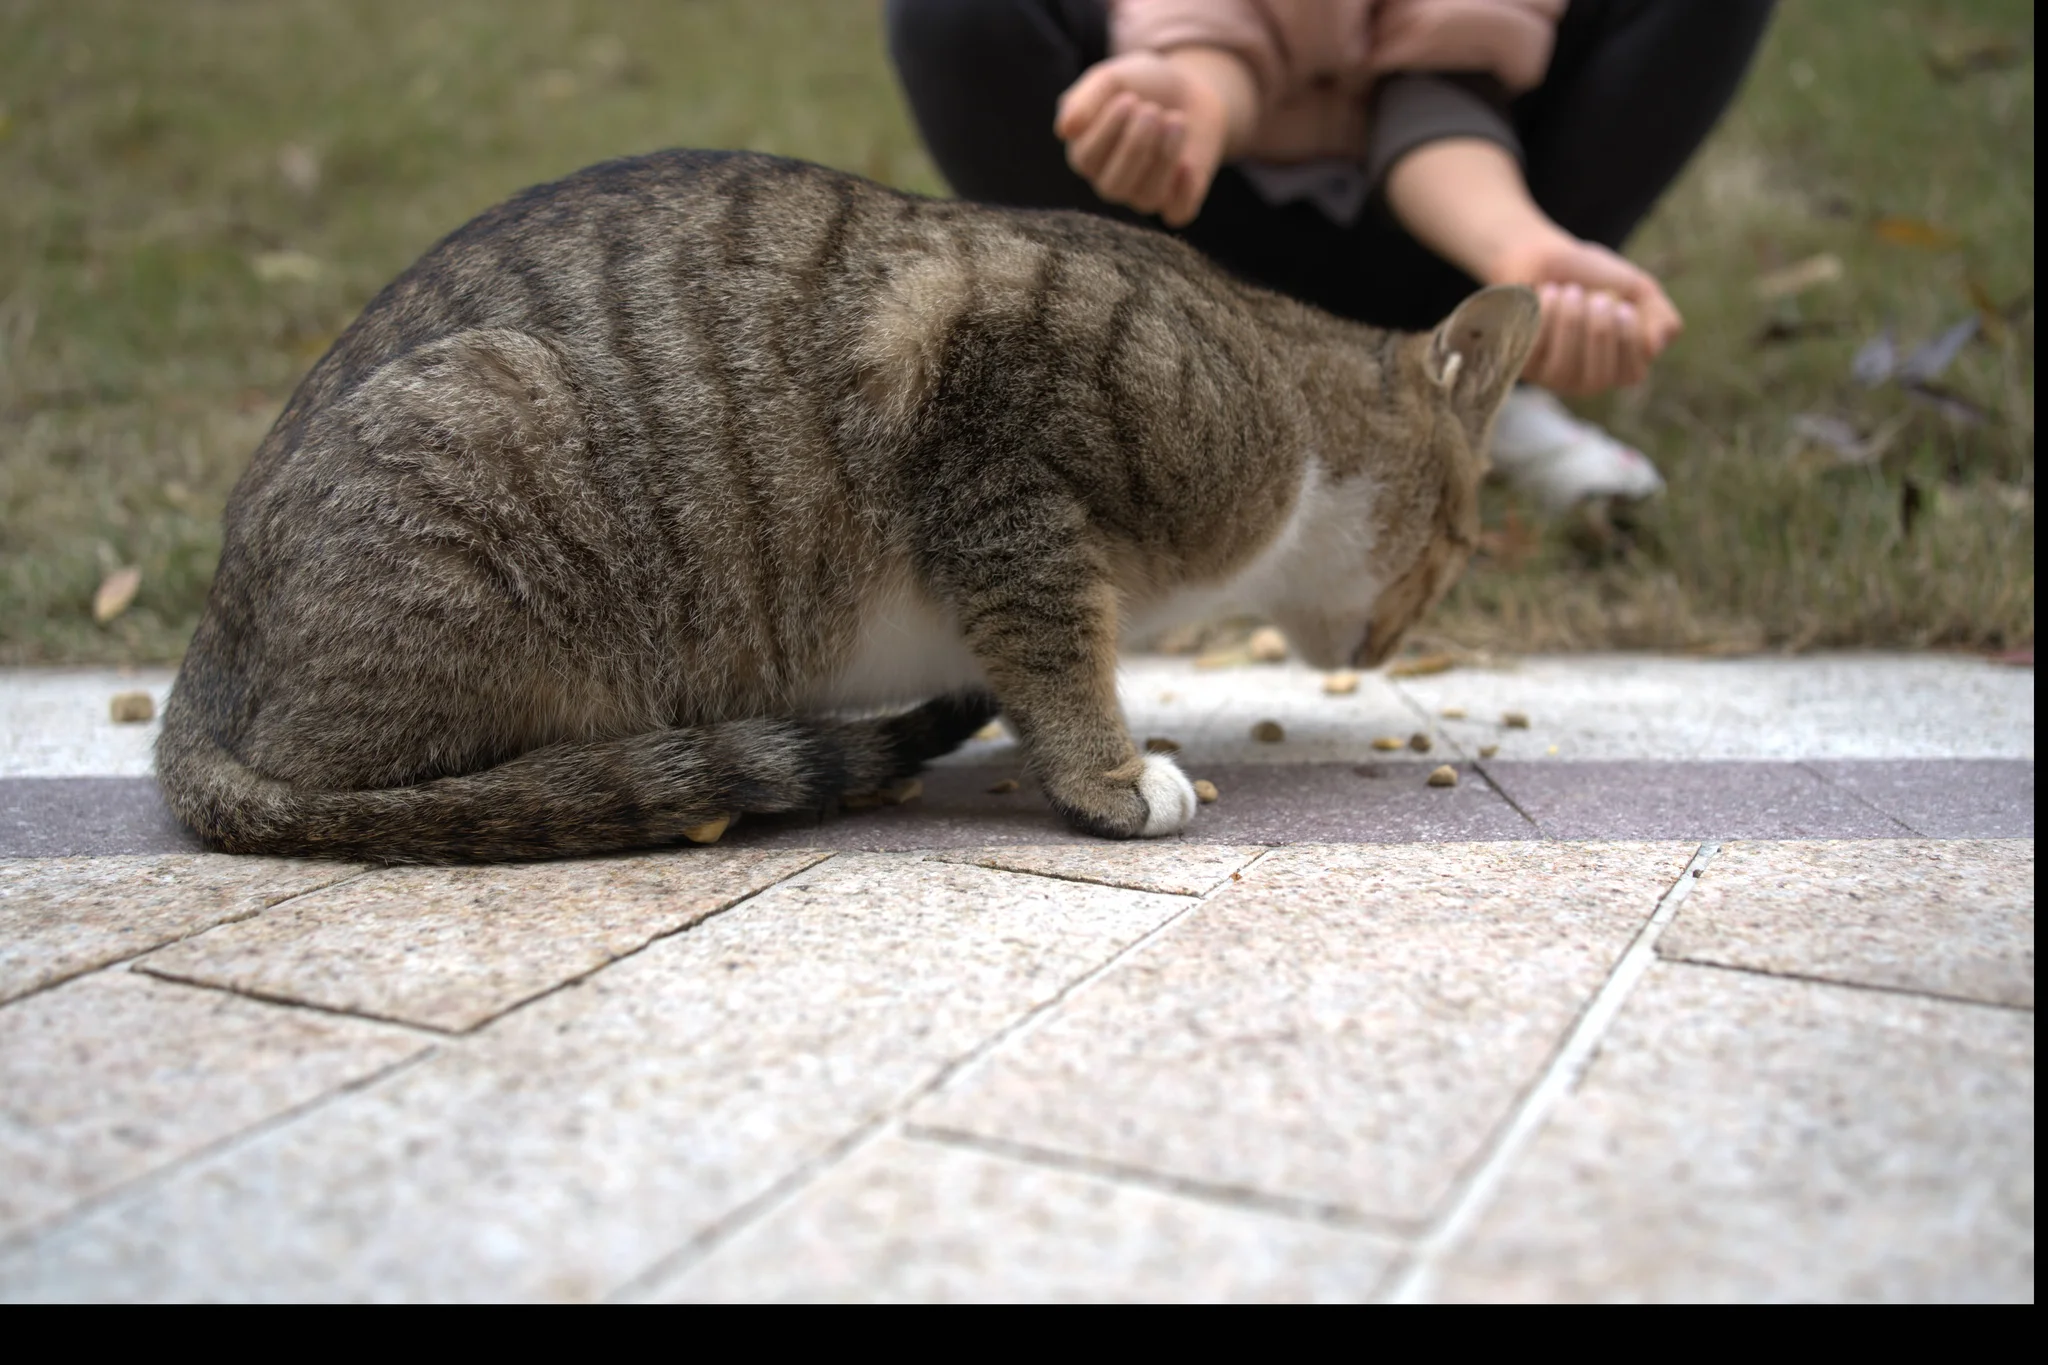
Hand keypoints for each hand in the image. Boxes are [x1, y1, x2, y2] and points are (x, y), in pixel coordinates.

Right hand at [1054, 51, 1236, 226]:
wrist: (1188, 88)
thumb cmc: (1141, 84)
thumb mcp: (1111, 79)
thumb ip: (1085, 100)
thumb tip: (1064, 131)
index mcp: (1087, 155)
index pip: (1087, 159)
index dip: (1107, 132)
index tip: (1128, 98)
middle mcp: (1111, 181)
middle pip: (1113, 186)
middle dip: (1135, 147)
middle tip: (1151, 110)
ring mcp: (1143, 194)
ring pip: (1147, 197)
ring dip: (1164, 158)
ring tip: (1176, 120)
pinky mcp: (1178, 199)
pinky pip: (1178, 214)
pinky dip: (1184, 193)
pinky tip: (1188, 163)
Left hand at [1488, 233, 1682, 393]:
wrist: (1546, 258)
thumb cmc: (1594, 277)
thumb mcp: (1637, 289)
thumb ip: (1658, 314)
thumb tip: (1656, 346)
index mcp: (1620, 366)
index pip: (1631, 372)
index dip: (1627, 341)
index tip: (1623, 306)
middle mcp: (1587, 380)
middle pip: (1597, 377)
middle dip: (1599, 333)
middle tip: (1596, 297)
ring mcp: (1552, 377)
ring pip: (1564, 367)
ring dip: (1570, 322)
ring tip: (1569, 291)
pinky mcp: (1522, 363)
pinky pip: (1534, 350)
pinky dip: (1544, 317)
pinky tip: (1547, 294)